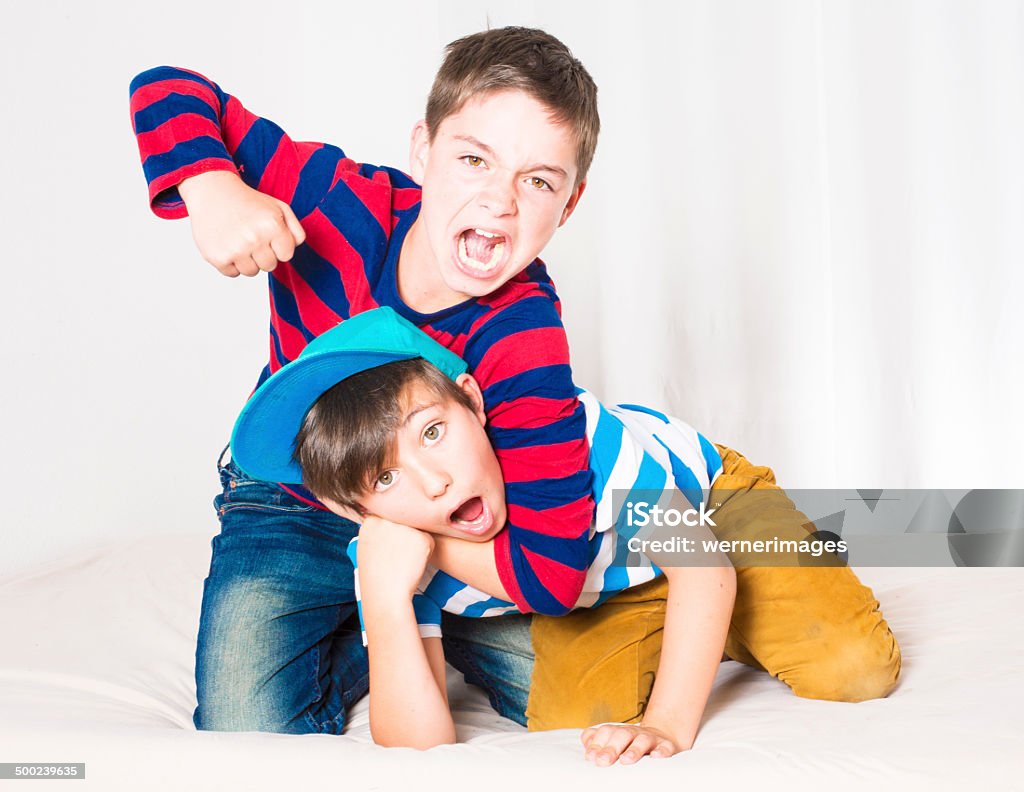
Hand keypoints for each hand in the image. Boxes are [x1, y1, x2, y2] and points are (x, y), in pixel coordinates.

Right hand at [177, 170, 305, 276]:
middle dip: (263, 254)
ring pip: (252, 272)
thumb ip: (295, 229)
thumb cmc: (247, 201)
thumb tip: (295, 248)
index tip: (268, 236)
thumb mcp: (278, 207)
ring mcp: (235, 249)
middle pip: (270, 266)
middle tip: (252, 237)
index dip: (278, 246)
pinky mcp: (218, 257)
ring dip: (247, 260)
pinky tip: (227, 244)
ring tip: (239, 240)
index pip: (286, 255)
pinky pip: (233, 273)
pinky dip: (230, 262)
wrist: (212, 192)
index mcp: (272, 225)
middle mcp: (254, 238)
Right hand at [357, 516, 434, 602]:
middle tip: (394, 559)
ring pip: (417, 531)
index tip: (386, 552)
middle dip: (403, 539)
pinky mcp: (421, 537)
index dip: (391, 537)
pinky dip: (425, 553)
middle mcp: (387, 520)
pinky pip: (429, 541)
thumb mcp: (368, 548)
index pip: (389, 520)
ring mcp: (404, 527)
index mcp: (370, 522)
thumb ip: (379, 531)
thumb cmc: (377, 577)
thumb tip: (396, 520)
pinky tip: (412, 565)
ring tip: (401, 563)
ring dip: (415, 545)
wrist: (386, 596)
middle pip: (404, 523)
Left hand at [580, 722, 681, 766]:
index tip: (590, 757)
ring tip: (625, 760)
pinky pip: (665, 747)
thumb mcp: (614, 740)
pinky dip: (662, 751)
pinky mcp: (666, 745)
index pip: (605, 732)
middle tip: (603, 761)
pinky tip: (656, 757)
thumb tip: (587, 749)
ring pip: (642, 740)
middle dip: (611, 748)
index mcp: (618, 731)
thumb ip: (597, 741)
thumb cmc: (631, 743)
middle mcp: (633, 733)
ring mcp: (650, 738)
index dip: (596, 743)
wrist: (661, 736)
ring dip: (633, 750)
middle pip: (621, 735)